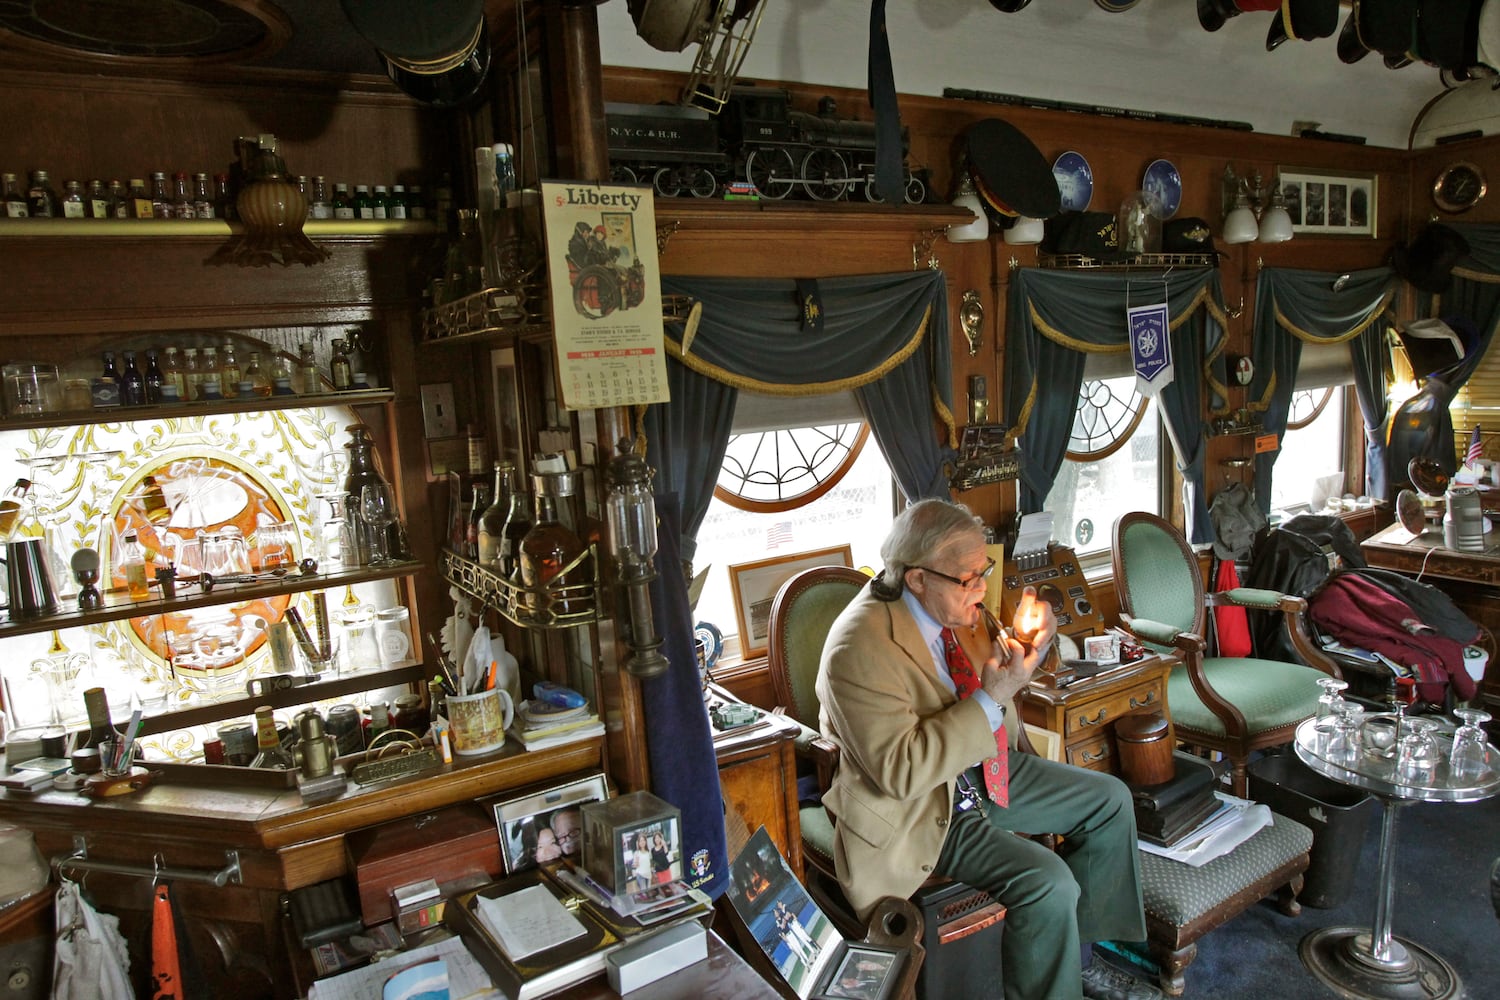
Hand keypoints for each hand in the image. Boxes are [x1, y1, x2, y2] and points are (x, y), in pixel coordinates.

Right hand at [979, 588, 1056, 703]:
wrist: (993, 700)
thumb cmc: (991, 686)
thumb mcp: (990, 666)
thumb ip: (996, 652)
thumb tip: (998, 642)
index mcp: (1017, 669)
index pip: (1020, 650)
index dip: (1013, 642)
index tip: (1006, 640)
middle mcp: (1025, 673)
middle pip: (1036, 655)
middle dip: (1031, 644)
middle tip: (1024, 638)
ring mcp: (1026, 676)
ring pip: (1035, 660)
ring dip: (1030, 651)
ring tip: (1022, 645)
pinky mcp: (1025, 678)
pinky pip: (1030, 665)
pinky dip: (1027, 657)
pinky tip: (1019, 654)